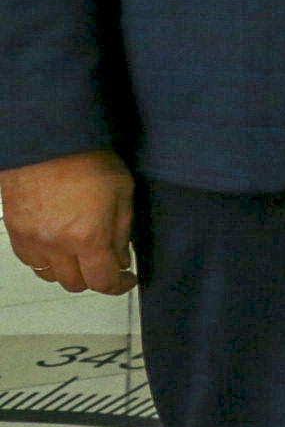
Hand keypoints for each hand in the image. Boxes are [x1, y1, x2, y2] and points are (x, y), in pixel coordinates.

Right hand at [0, 149, 135, 294]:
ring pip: (50, 276)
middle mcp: (57, 246)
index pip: (102, 281)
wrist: (48, 141)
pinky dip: (46, 260)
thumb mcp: (122, 191)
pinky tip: (57, 245)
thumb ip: (122, 231)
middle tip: (105, 262)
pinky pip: (30, 260)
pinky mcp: (15, 231)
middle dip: (94, 278)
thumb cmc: (91, 160)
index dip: (118, 285)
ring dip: (68, 271)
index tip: (127, 279)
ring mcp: (32, 240)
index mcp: (88, 238)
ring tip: (81, 254)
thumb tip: (120, 260)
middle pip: (75, 284)